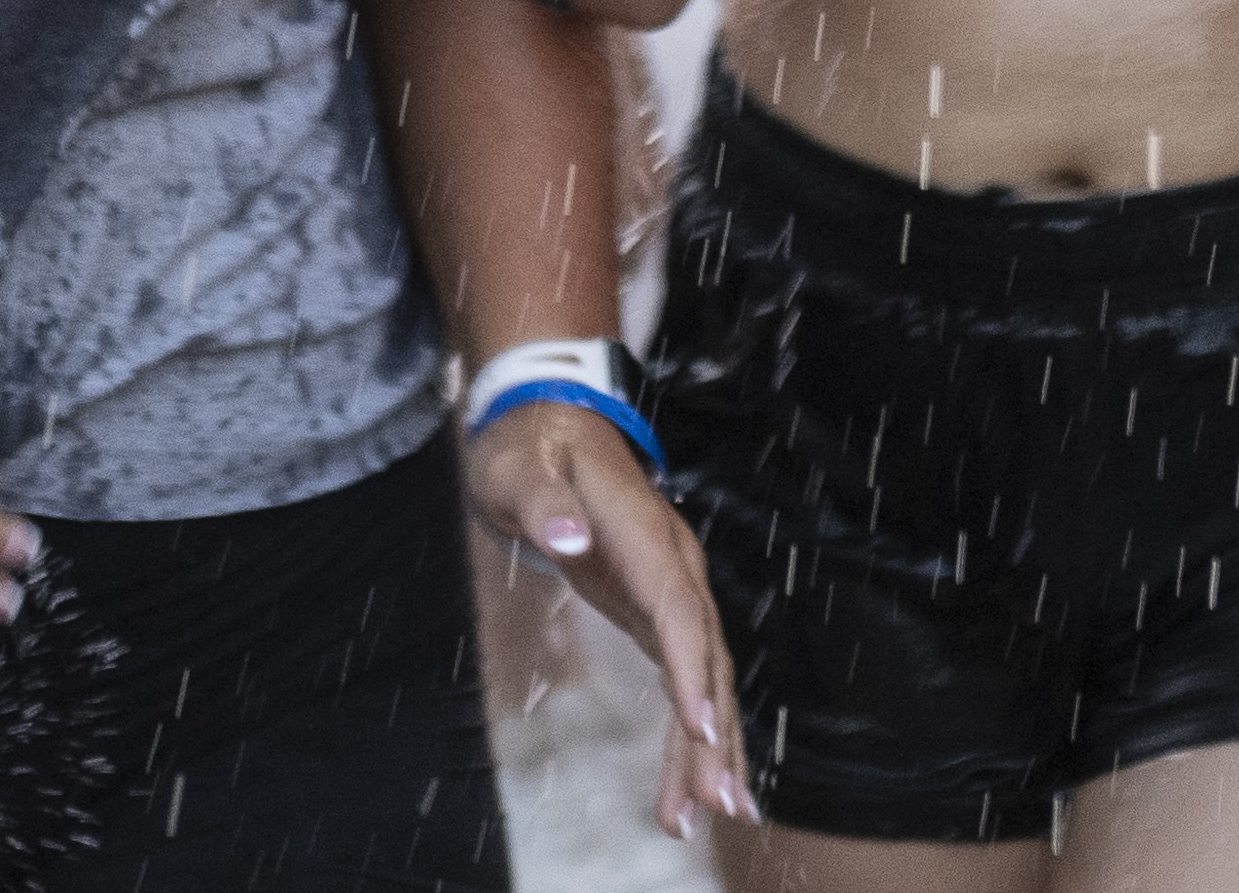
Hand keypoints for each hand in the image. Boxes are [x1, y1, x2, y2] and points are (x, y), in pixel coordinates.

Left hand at [463, 402, 753, 836]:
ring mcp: (674, 592)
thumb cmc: (529, 450)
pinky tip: (693, 784)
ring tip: (712, 813)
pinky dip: (692, 733)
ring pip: (704, 679)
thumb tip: (569, 539)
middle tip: (720, 802)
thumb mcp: (518, 467)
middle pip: (705, 657)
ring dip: (710, 747)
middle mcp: (675, 568)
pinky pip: (686, 681)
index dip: (691, 667)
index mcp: (647, 534)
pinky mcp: (660, 614)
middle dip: (715, 732)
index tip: (701, 727)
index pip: (678, 608)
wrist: (552, 426)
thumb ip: (542, 502)